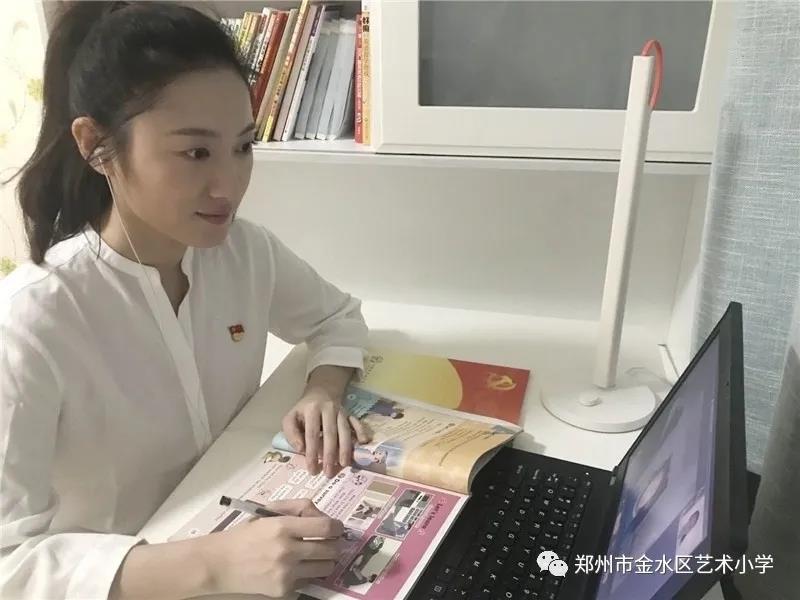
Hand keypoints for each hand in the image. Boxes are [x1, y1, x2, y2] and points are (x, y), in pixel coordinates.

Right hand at [201, 499, 342, 596]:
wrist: (219, 564)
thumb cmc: (245, 534)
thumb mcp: (269, 512)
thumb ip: (297, 507)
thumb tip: (323, 516)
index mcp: (283, 527)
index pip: (327, 528)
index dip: (337, 527)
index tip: (336, 527)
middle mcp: (287, 551)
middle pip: (331, 549)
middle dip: (334, 544)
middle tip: (328, 542)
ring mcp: (286, 573)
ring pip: (326, 568)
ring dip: (325, 560)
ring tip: (315, 556)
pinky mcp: (283, 591)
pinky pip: (309, 581)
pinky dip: (307, 574)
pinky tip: (295, 568)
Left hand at [282, 386, 370, 476]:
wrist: (321, 392)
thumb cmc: (304, 410)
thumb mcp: (291, 418)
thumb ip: (291, 433)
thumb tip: (301, 449)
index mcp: (312, 410)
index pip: (312, 434)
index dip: (312, 453)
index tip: (312, 469)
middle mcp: (328, 409)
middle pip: (331, 434)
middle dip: (330, 454)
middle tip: (329, 472)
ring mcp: (341, 411)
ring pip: (345, 430)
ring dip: (345, 448)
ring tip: (344, 464)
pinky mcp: (349, 413)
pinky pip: (356, 422)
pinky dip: (361, 431)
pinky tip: (363, 442)